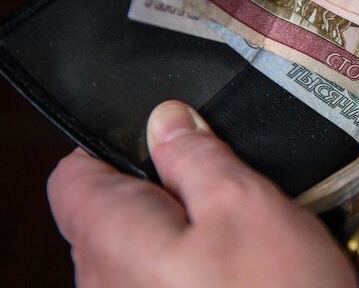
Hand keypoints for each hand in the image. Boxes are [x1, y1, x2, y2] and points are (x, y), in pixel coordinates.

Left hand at [47, 101, 358, 287]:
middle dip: (171, 192)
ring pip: (148, 251)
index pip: (77, 174)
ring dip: (193, 235)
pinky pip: (168, 284)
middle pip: (116, 212)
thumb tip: (168, 120)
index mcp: (112, 238)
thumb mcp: (245, 203)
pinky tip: (247, 274)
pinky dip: (203, 271)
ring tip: (247, 238)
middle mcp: (104, 282)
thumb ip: (197, 156)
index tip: (174, 140)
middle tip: (230, 190)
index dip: (122, 145)